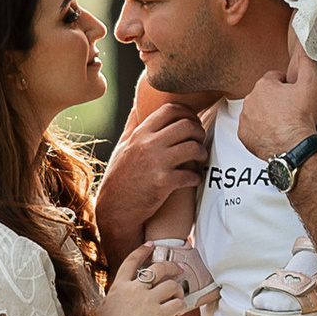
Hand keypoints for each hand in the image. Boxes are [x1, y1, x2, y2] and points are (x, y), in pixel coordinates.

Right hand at [95, 245, 191, 315]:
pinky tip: (179, 311)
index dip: (142, 251)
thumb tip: (132, 301)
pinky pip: (177, 303)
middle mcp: (133, 290)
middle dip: (173, 266)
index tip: (151, 245)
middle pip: (158, 268)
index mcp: (118, 287)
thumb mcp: (107, 308)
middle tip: (181, 268)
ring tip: (178, 297)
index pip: (131, 261)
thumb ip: (120, 299)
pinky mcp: (157, 315)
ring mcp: (146, 301)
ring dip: (179, 290)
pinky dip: (182, 306)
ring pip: (172, 285)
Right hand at [97, 98, 208, 256]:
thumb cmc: (119, 177)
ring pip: (193, 147)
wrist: (115, 209)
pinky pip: (191, 174)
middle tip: (200, 141)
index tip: (193, 122)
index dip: (188, 113)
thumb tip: (138, 106)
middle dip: (199, 132)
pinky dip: (196, 177)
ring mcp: (157, 163)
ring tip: (200, 159)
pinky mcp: (164, 182)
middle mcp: (148, 144)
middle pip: (187, 125)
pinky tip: (194, 179)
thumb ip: (132, 126)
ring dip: (202, 153)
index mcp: (140, 134)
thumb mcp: (121, 147)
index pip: (170, 110)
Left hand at [240, 39, 316, 161]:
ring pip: (257, 112)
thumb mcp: (312, 84)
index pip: (275, 79)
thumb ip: (307, 61)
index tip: (296, 97)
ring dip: (268, 116)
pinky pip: (252, 130)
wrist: (295, 147)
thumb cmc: (303, 116)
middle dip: (277, 101)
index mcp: (263, 85)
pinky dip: (261, 131)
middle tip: (293, 111)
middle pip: (265, 95)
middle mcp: (249, 100)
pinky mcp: (244, 136)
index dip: (288, 87)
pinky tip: (275, 135)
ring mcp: (245, 119)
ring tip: (285, 125)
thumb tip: (306, 43)